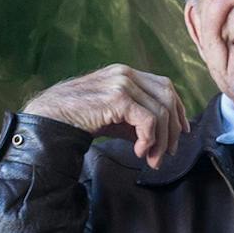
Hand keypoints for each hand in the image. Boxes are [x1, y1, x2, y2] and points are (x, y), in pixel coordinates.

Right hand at [22, 65, 189, 167]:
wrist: (52, 118)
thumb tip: (164, 138)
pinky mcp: (117, 98)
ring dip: (161, 142)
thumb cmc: (81, 119)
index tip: (182, 132)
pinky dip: (149, 140)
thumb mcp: (115, 117)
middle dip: (172, 131)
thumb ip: (138, 120)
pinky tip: (138, 151)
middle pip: (168, 99)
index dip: (178, 110)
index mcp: (127, 73)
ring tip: (150, 159)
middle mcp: (126, 73)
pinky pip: (148, 121)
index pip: (165, 86)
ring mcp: (122, 83)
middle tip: (165, 155)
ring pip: (161, 113)